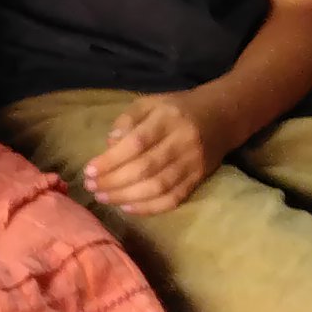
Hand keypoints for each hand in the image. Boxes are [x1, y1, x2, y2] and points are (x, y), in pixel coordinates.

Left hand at [85, 94, 220, 217]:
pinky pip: (173, 199)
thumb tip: (109, 144)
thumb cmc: (177, 109)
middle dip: (114, 181)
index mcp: (167, 118)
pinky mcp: (198, 179)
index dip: (111, 160)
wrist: (222, 117)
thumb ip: (127, 119)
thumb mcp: (151, 103)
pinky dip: (149, 208)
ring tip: (104, 198)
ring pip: (158, 187)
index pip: (136, 143)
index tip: (89, 170)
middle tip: (92, 188)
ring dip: (127, 197)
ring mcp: (192, 162)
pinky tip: (128, 208)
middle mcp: (182, 141)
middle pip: (145, 168)